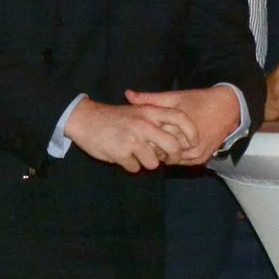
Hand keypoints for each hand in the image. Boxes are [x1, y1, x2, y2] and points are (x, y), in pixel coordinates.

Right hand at [64, 98, 192, 171]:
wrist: (85, 119)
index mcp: (149, 111)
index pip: (180, 119)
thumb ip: (155, 119)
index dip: (191, 132)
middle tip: (168, 159)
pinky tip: (122, 155)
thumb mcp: (136, 110)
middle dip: (173, 157)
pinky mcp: (121, 153)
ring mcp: (132, 140)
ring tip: (136, 154)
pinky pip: (135, 168)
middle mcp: (144, 125)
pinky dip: (130, 165)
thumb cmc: (114, 117)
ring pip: (154, 163)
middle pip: (172, 147)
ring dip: (147, 162)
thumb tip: (176, 137)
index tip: (194, 142)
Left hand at [125, 83, 241, 163]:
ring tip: (156, 145)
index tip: (137, 134)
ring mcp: (195, 153)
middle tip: (144, 141)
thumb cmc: (199, 100)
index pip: (151, 140)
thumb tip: (127, 95)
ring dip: (163, 154)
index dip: (142, 137)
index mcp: (177, 127)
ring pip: (170, 160)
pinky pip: (182, 163)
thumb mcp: (174, 96)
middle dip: (151, 147)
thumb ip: (150, 98)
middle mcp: (187, 144)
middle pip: (160, 152)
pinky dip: (175, 158)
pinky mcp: (201, 159)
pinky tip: (170, 149)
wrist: (229, 108)